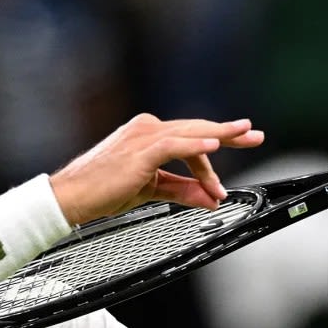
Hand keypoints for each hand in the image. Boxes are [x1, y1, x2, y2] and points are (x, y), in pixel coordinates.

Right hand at [50, 113, 264, 225]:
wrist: (71, 197)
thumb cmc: (103, 192)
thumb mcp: (151, 191)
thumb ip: (182, 190)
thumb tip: (211, 198)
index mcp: (148, 136)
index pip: (189, 139)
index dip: (213, 153)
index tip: (231, 162)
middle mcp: (147, 130)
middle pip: (196, 129)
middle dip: (228, 133)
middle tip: (255, 134)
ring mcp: (142, 137)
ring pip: (190, 133)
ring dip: (220, 137)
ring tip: (244, 135)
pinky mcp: (140, 151)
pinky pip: (174, 145)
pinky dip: (196, 145)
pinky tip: (215, 145)